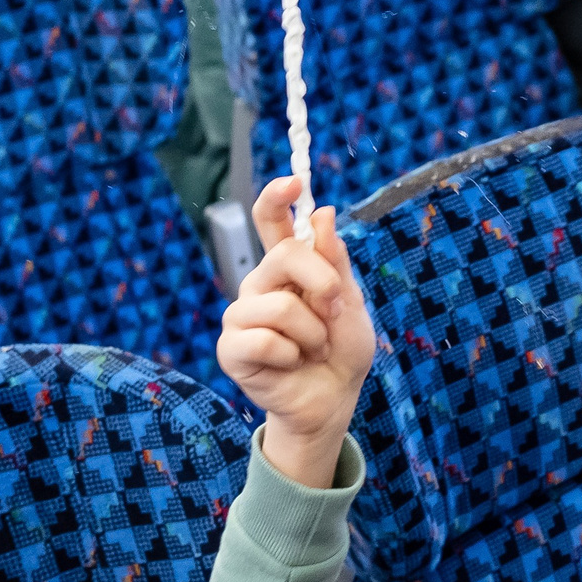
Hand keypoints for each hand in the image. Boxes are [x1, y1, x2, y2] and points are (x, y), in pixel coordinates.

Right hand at [218, 176, 375, 488]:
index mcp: (287, 268)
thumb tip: (323, 214)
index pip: (271, 222)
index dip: (276, 198)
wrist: (332, 400)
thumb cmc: (340, 351)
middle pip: (284, 257)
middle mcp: (259, 285)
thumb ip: (335, 262)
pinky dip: (290, 356)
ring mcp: (240, 315)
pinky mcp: (231, 348)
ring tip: (313, 349)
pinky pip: (263, 340)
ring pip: (280, 307)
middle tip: (335, 312)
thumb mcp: (350, 303)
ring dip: (312, 333)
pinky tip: (290, 365)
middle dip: (322, 284)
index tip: (294, 181)